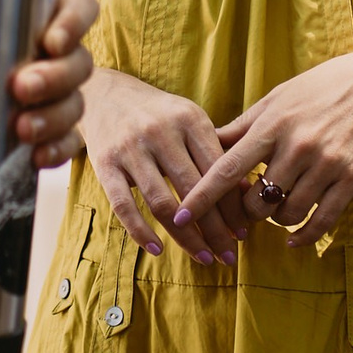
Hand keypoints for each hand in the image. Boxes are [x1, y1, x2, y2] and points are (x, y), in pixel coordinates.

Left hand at [0, 0, 97, 168]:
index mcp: (36, 11)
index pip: (79, 7)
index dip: (75, 22)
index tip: (50, 40)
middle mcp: (52, 53)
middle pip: (79, 62)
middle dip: (55, 78)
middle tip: (19, 87)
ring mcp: (53, 94)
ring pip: (75, 104)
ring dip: (54, 117)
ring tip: (21, 129)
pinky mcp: (44, 130)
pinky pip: (66, 143)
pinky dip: (57, 150)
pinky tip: (34, 158)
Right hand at [77, 68, 245, 264]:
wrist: (105, 95)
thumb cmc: (159, 114)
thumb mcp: (190, 120)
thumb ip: (215, 152)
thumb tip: (247, 193)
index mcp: (189, 118)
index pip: (217, 170)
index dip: (232, 206)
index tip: (243, 233)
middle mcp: (160, 131)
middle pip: (193, 191)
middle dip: (215, 230)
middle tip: (228, 255)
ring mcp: (130, 148)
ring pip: (163, 204)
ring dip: (186, 237)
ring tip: (203, 257)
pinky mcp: (105, 164)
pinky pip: (123, 205)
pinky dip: (140, 231)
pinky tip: (157, 250)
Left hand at [171, 37, 352, 249]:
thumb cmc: (324, 86)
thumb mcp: (278, 96)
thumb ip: (244, 124)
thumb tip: (208, 142)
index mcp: (273, 124)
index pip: (227, 168)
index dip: (201, 196)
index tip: (180, 216)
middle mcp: (297, 147)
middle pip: (257, 201)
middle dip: (246, 211)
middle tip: (248, 206)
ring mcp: (326, 165)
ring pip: (287, 215)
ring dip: (276, 220)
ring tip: (277, 208)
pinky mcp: (352, 180)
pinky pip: (322, 222)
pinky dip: (304, 236)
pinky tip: (295, 239)